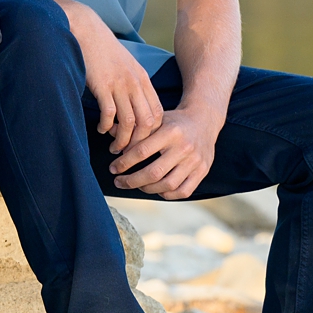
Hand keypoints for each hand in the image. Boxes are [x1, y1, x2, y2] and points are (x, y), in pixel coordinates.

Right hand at [73, 9, 165, 153]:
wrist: (86, 29)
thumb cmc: (102, 49)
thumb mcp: (125, 64)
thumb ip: (131, 83)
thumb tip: (130, 107)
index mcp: (142, 79)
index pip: (158, 113)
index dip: (151, 132)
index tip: (140, 141)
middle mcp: (135, 83)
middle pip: (147, 122)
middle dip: (139, 142)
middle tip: (128, 152)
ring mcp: (119, 84)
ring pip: (129, 122)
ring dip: (122, 140)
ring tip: (114, 147)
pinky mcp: (102, 85)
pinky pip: (109, 114)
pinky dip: (106, 126)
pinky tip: (100, 129)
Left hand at [109, 102, 224, 199]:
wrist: (204, 120)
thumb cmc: (174, 121)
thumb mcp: (156, 118)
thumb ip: (134, 128)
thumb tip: (108, 131)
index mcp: (171, 132)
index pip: (142, 152)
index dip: (124, 163)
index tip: (113, 168)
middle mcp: (184, 147)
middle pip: (153, 173)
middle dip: (131, 181)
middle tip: (118, 181)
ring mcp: (195, 161)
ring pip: (167, 185)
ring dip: (146, 189)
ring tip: (135, 185)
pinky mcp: (203, 171)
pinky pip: (183, 191)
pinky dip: (166, 194)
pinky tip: (155, 189)